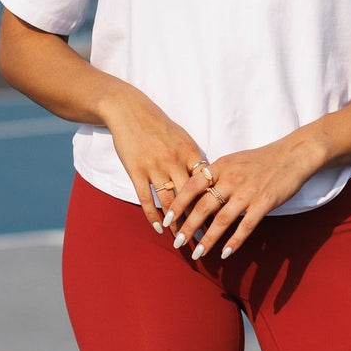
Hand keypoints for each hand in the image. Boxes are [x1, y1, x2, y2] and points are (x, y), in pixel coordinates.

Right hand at [102, 85, 213, 231]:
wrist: (129, 111)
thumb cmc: (159, 125)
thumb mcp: (182, 137)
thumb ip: (194, 158)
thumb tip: (209, 178)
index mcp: (189, 152)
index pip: (206, 183)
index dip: (214, 202)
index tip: (222, 220)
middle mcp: (174, 161)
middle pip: (190, 197)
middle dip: (198, 220)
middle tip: (205, 239)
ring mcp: (154, 167)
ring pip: (169, 202)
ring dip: (176, 224)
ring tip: (182, 239)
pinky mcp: (136, 171)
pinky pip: (146, 199)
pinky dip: (153, 216)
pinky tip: (158, 229)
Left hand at [165, 130, 326, 260]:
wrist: (292, 155)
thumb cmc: (261, 160)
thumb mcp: (233, 161)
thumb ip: (215, 176)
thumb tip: (195, 193)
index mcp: (221, 167)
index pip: (192, 186)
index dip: (178, 204)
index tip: (167, 220)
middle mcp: (231, 179)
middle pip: (203, 206)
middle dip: (188, 227)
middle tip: (177, 242)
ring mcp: (248, 191)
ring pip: (222, 220)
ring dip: (208, 239)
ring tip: (197, 253)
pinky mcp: (264, 202)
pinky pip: (246, 226)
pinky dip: (234, 241)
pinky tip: (224, 253)